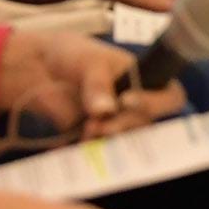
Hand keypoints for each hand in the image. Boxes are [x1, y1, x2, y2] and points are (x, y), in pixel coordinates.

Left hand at [0, 30, 185, 137]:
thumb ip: (98, 84)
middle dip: (122, 126)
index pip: (169, 98)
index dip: (155, 104)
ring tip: (86, 131)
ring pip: (123, 144)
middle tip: (99, 124)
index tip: (126, 102)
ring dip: (106, 142)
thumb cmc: (75, 56)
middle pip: (145, 127)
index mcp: (147, 82)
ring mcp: (116, 125)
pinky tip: (74, 144)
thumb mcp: (90, 62)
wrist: (39, 69)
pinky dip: (86, 152)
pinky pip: (96, 153)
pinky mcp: (93, 140)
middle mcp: (137, 107)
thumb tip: (104, 111)